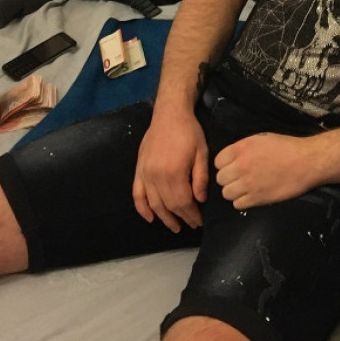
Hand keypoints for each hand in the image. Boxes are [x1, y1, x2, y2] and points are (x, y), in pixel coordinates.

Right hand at [132, 105, 208, 231]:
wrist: (169, 114)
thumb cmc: (189, 132)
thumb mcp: (202, 152)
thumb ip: (200, 178)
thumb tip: (200, 200)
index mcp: (174, 173)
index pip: (183, 202)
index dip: (191, 215)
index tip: (199, 221)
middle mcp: (156, 176)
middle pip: (169, 206)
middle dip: (181, 218)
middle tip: (191, 225)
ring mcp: (145, 174)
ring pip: (153, 204)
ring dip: (163, 218)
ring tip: (174, 226)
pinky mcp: (138, 170)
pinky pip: (137, 194)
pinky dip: (142, 209)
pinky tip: (150, 218)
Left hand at [214, 133, 321, 208]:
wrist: (306, 162)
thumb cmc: (287, 147)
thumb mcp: (261, 139)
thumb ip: (243, 148)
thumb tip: (232, 158)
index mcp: (241, 148)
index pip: (218, 161)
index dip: (225, 164)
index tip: (233, 166)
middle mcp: (241, 166)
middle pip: (220, 178)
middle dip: (228, 178)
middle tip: (240, 178)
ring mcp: (248, 184)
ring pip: (227, 193)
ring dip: (234, 191)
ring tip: (245, 188)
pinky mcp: (257, 198)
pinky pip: (238, 204)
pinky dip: (243, 202)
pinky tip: (252, 196)